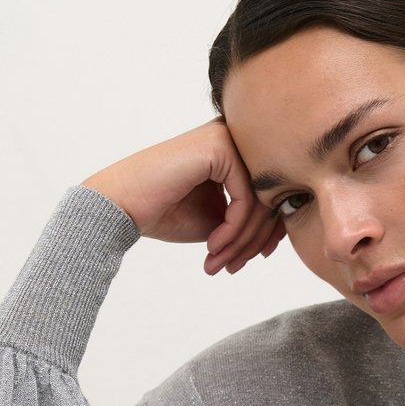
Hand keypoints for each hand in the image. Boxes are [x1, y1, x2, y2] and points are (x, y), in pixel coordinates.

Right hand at [81, 118, 284, 274]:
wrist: (120, 207)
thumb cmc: (164, 213)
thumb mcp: (219, 220)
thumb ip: (249, 218)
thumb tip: (284, 227)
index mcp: (235, 152)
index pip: (269, 194)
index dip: (266, 233)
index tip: (253, 260)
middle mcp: (235, 138)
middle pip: (269, 197)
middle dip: (253, 241)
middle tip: (232, 268)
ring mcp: (228, 138)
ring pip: (261, 201)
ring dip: (242, 241)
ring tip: (220, 263)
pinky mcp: (220, 147)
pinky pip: (247, 198)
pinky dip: (234, 229)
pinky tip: (214, 245)